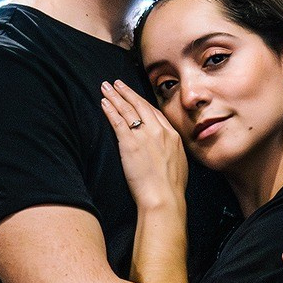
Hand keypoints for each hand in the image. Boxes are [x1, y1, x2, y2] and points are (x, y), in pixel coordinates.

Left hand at [99, 79, 186, 211]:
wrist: (164, 198)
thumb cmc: (171, 189)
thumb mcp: (179, 165)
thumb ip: (172, 152)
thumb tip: (167, 152)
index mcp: (172, 136)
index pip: (155, 113)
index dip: (142, 103)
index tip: (134, 97)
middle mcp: (159, 132)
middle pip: (140, 106)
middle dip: (127, 93)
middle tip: (116, 83)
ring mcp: (144, 136)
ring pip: (127, 110)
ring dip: (115, 97)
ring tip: (106, 88)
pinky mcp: (130, 144)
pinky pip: (118, 121)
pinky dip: (110, 110)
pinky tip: (103, 103)